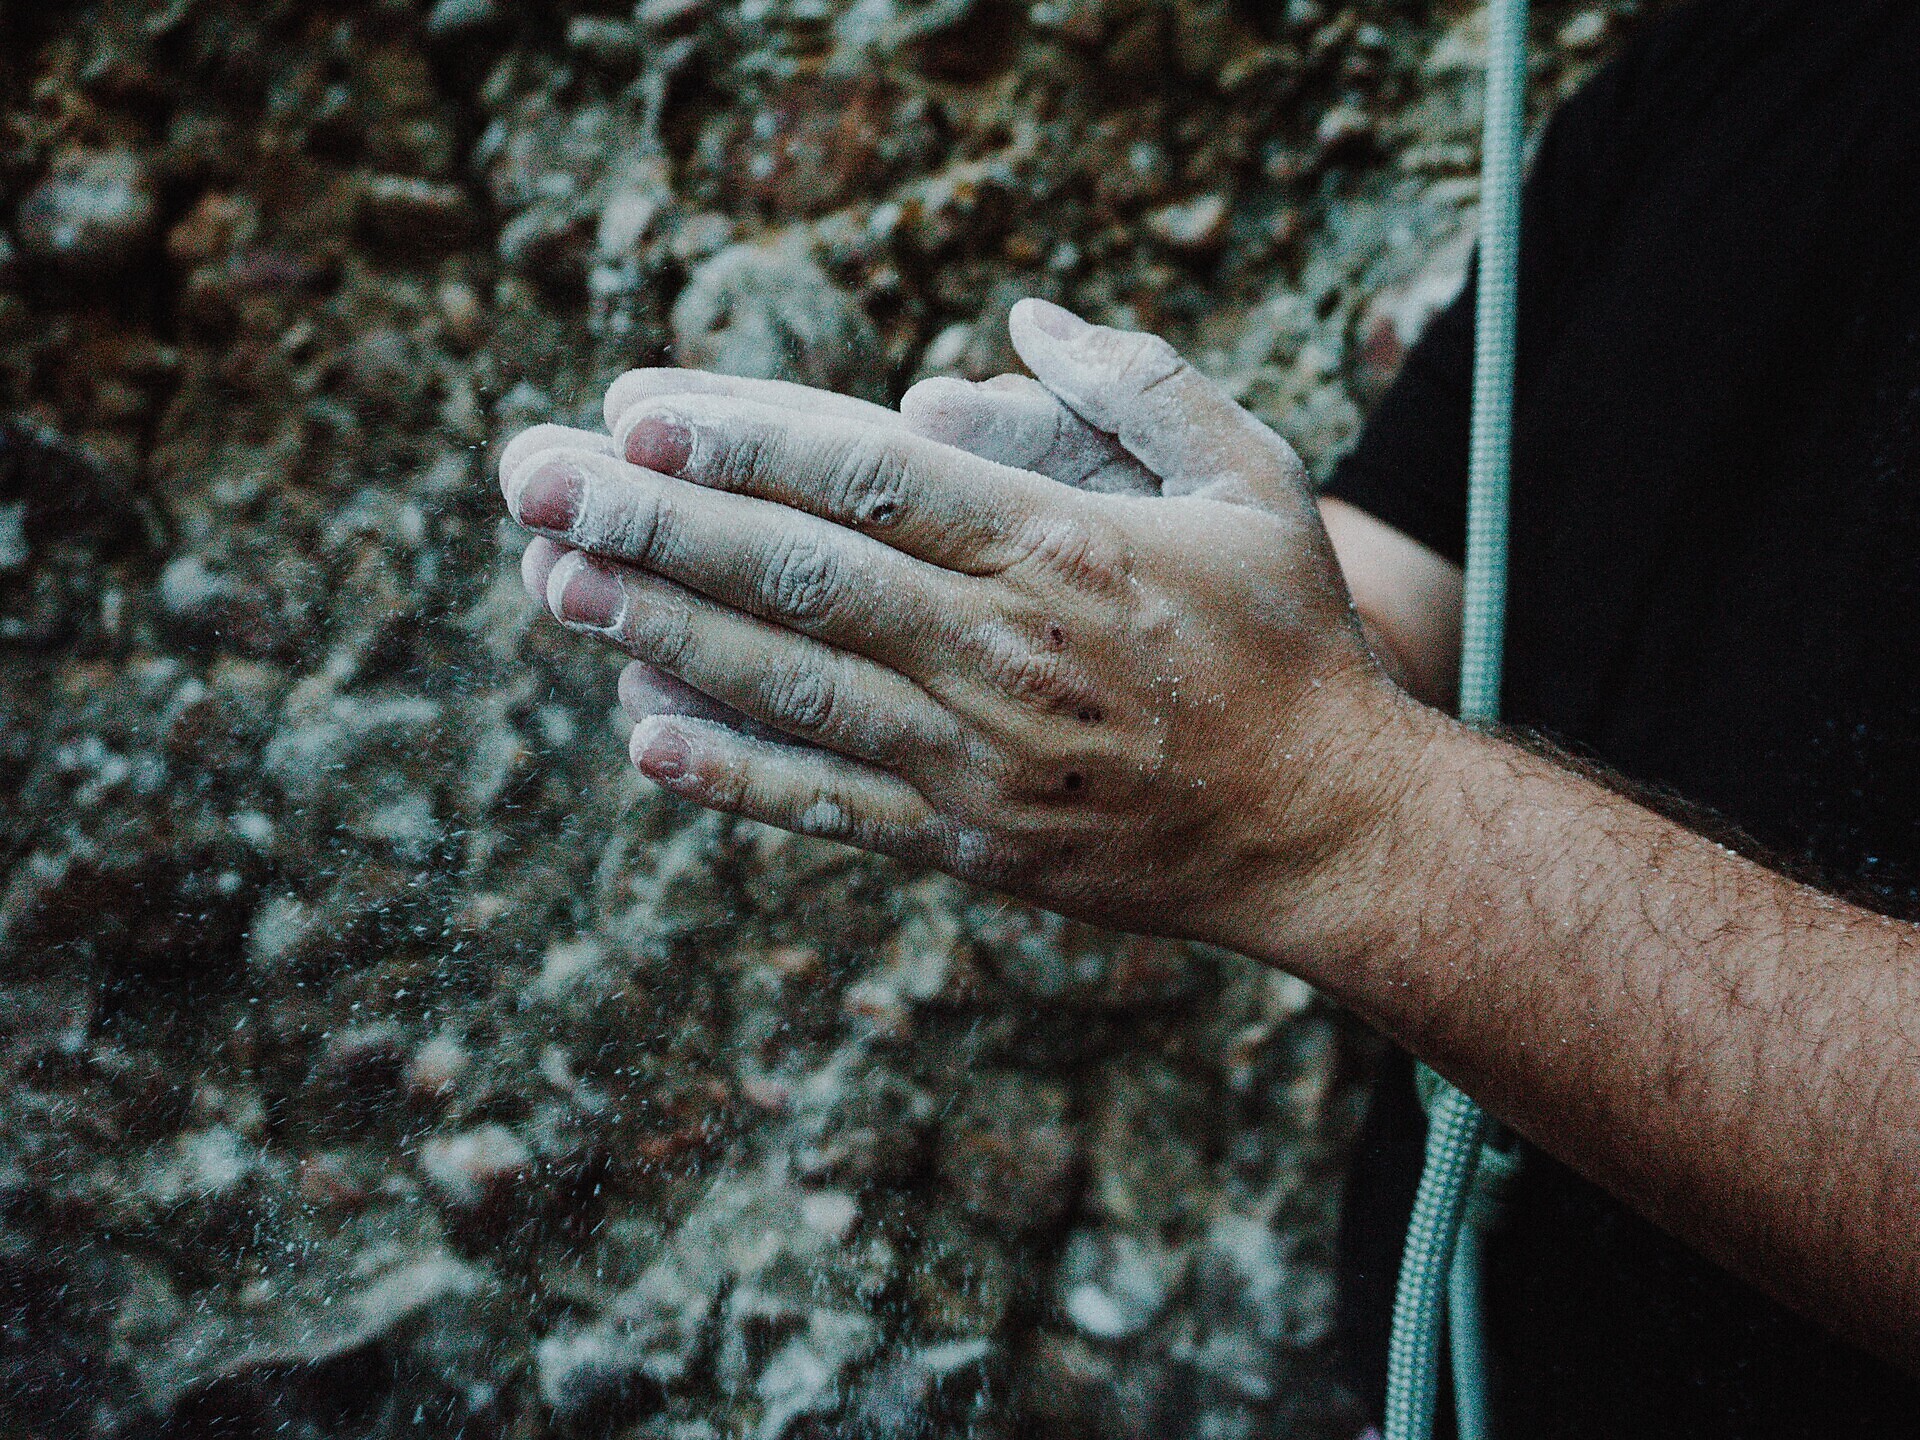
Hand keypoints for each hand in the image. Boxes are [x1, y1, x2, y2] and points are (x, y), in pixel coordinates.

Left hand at [498, 301, 1422, 950]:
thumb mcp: (1254, 477)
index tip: (632, 414)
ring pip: (790, 685)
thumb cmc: (1287, 641)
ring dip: (658, 633)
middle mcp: (1003, 651)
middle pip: (796, 574)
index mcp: (1061, 548)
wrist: (1323, 828)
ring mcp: (976, 757)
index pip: (869, 479)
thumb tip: (1020, 317)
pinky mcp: (968, 843)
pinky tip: (640, 735)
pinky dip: (730, 773)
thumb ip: (1140, 382)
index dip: (741, 443)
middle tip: (529, 479)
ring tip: (549, 583)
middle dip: (651, 524)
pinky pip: (827, 805)